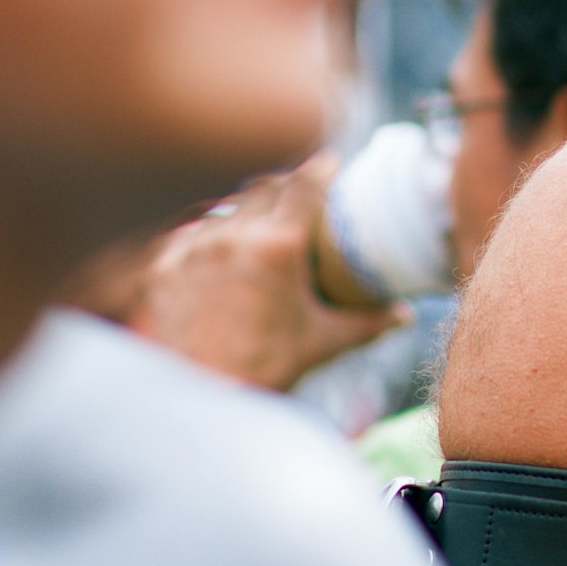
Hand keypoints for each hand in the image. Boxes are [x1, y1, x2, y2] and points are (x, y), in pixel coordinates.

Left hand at [131, 153, 404, 392]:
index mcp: (278, 246)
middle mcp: (233, 236)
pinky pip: (187, 234)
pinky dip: (207, 235)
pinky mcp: (162, 267)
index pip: (305, 184)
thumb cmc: (268, 370)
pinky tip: (216, 247)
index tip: (331, 164)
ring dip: (244, 209)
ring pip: (223, 208)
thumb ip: (368, 323)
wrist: (202, 401)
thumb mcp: (324, 342)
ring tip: (256, 221)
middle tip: (298, 194)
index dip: (322, 169)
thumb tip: (403, 314)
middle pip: (263, 188)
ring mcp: (193, 249)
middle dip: (284, 186)